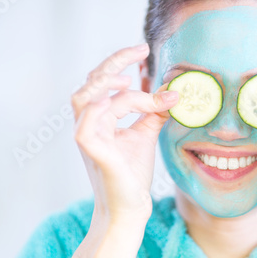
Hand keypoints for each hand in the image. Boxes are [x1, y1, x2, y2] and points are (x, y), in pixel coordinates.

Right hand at [71, 43, 178, 222]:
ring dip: (105, 85)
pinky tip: (111, 102)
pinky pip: (84, 130)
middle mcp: (90, 125)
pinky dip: (94, 113)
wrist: (130, 207)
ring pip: (84, 100)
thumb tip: (172, 90)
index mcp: (101, 118)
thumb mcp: (146, 134)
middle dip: (114, 62)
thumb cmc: (132, 172)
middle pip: (90, 83)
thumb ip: (154, 111)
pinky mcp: (95, 155)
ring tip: (127, 80)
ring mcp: (90, 140)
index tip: (144, 50)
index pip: (104, 81)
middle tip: (141, 51)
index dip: (121, 61)